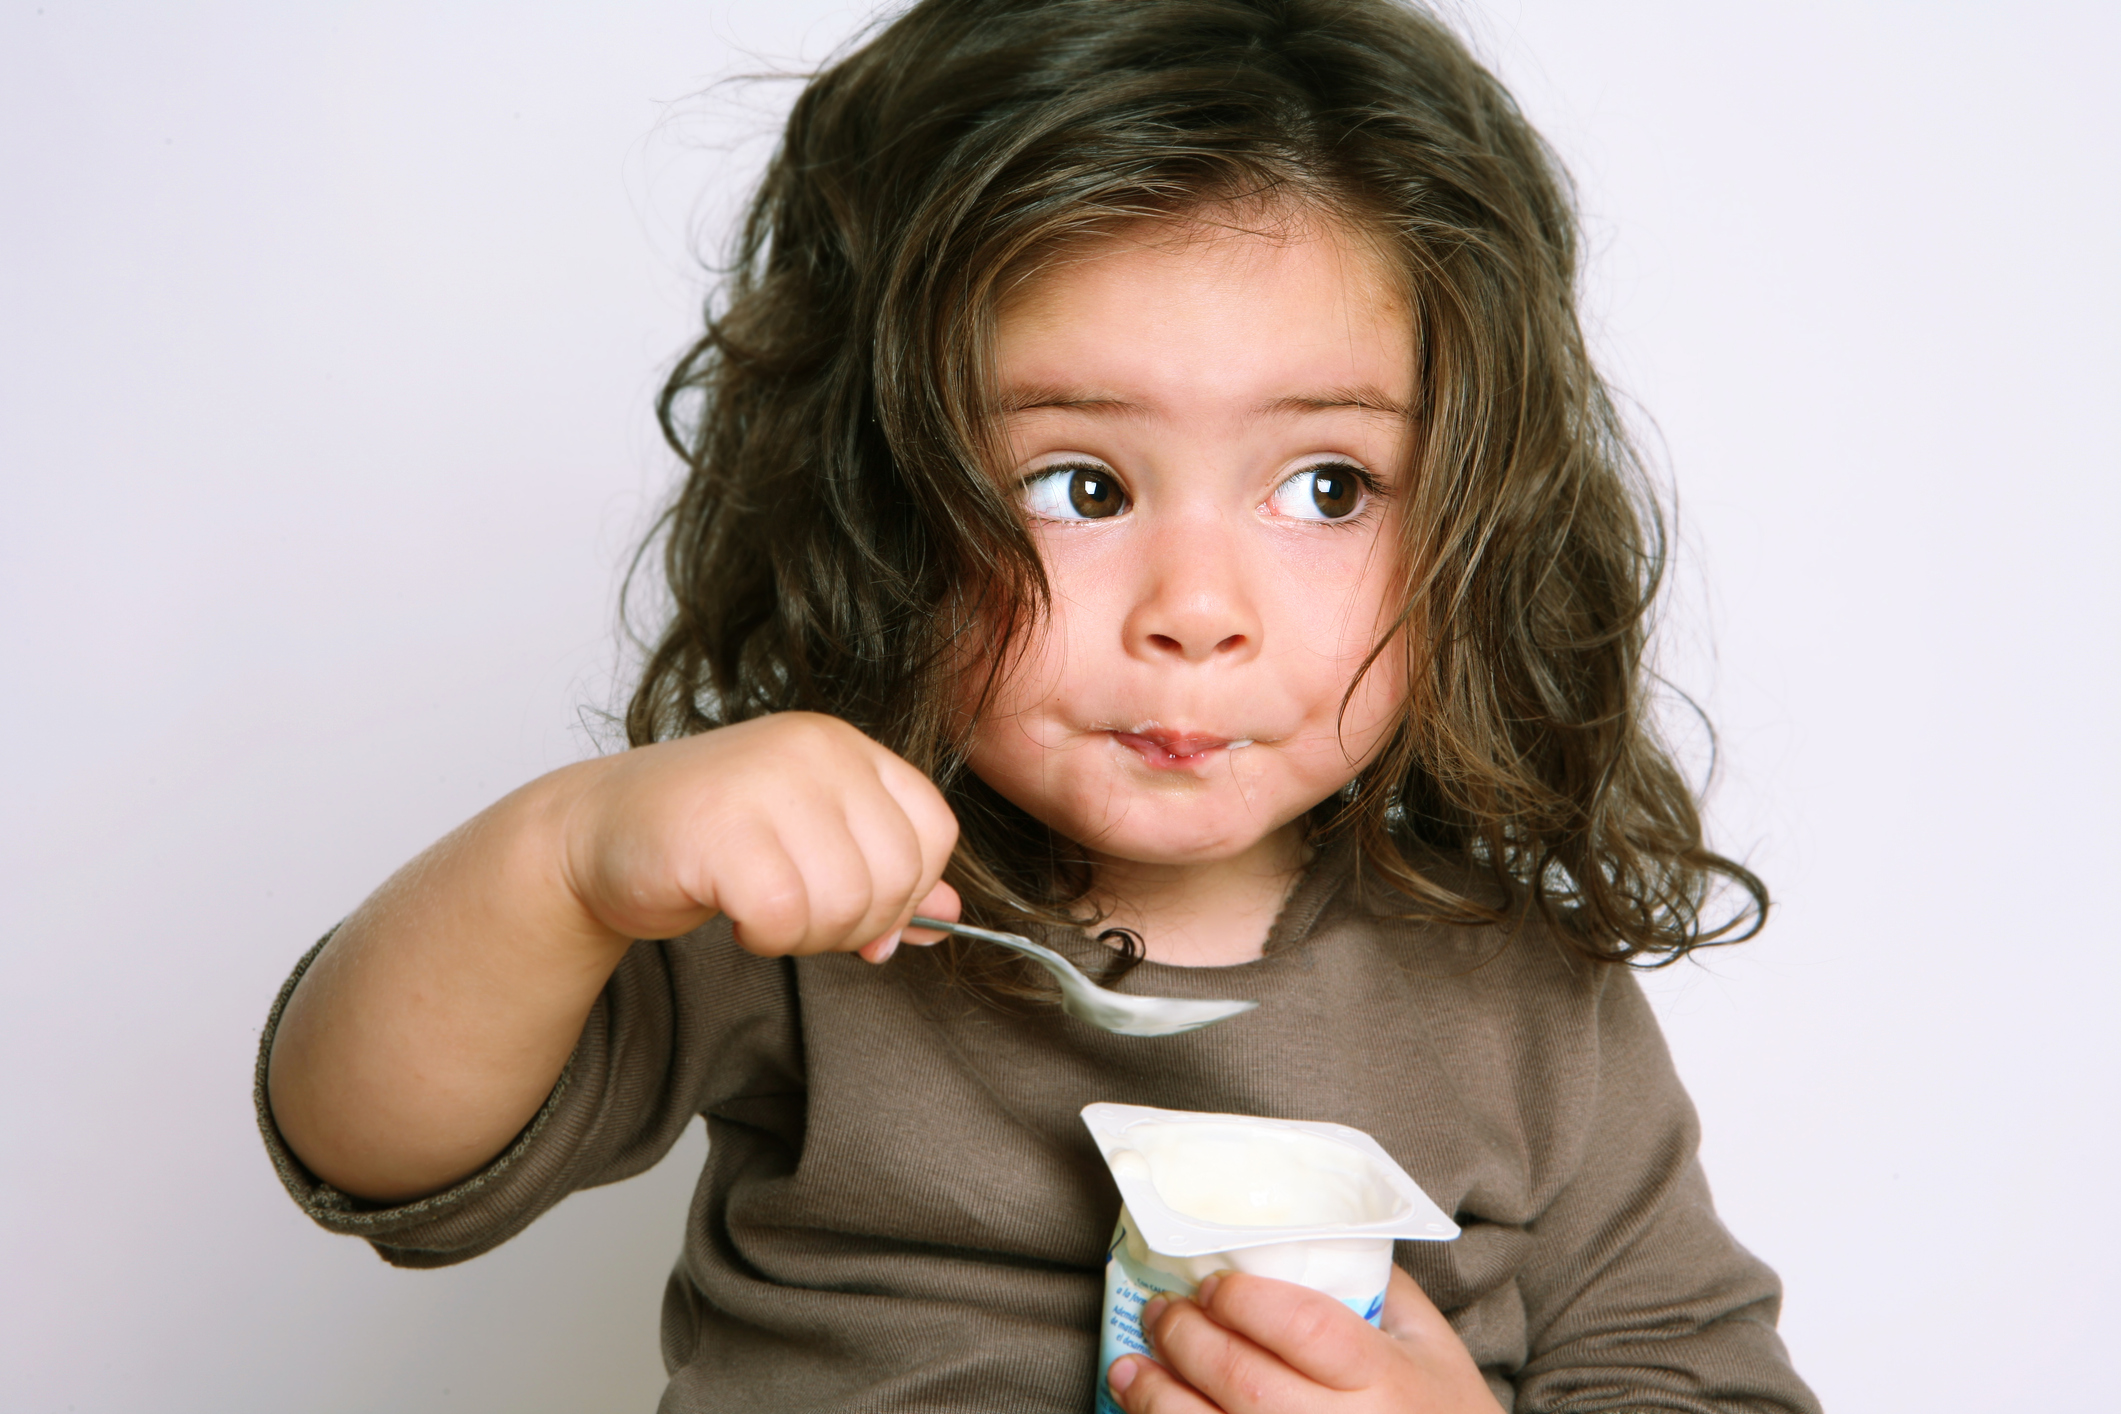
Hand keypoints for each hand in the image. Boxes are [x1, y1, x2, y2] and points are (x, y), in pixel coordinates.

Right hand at [563, 712, 959, 958]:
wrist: (596, 831)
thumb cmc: (708, 836)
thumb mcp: (810, 841)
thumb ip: (882, 872)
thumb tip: (949, 915)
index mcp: (847, 745)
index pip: (934, 830)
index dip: (909, 893)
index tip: (861, 915)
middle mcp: (815, 749)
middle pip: (897, 875)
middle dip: (855, 924)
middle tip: (798, 917)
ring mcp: (768, 782)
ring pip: (847, 902)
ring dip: (805, 934)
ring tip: (762, 912)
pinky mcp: (721, 829)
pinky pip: (785, 916)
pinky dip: (764, 937)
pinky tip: (735, 916)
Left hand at [1107, 1267, 1502, 1413]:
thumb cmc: (1448, 1412)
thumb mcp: (1431, 1344)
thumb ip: (1379, 1287)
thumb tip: (1307, 1234)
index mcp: (1386, 1378)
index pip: (1303, 1327)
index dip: (1245, 1301)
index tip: (1212, 1284)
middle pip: (1246, 1382)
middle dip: (1188, 1340)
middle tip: (1164, 1312)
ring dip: (1159, 1399)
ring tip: (1131, 1367)